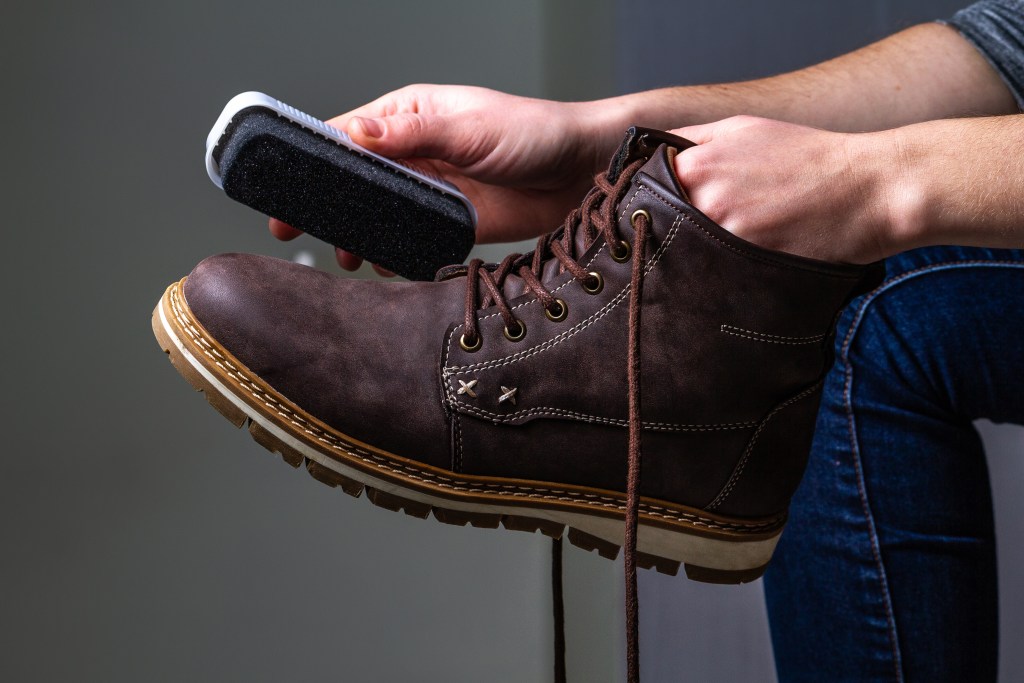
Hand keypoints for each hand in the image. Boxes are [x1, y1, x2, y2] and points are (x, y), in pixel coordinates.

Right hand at [271, 85, 611, 273]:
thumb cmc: (534, 133)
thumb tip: (358, 133)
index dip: (311, 161)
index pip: (346, 135)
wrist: (583, 172)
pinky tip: (389, 265)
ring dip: (360, 235)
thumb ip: (415, 134)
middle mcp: (413, 154)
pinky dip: (396, 254)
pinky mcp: (450, 223)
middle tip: (299, 232)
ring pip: (377, 216)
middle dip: (327, 207)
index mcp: (409, 118)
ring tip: (350, 257)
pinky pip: (410, 241)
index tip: (285, 188)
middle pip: (353, 181)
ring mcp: (430, 190)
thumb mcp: (472, 128)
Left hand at [672, 116, 897, 263]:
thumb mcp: (744, 129)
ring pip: (687, 251)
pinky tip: (743, 261)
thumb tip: (652, 152)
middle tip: (702, 230)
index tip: (674, 207)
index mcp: (696, 164)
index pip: (649, 190)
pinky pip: (715, 272)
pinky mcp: (745, 263)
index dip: (658, 201)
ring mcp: (723, 233)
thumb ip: (694, 139)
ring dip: (698, 252)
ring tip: (731, 246)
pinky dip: (722, 269)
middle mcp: (702, 198)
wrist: (869, 189)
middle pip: (664, 223)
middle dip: (676, 227)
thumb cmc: (809, 156)